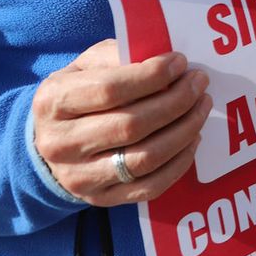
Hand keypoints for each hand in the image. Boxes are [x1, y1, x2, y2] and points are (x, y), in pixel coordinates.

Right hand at [31, 41, 209, 206]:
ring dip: (184, 130)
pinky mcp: (101, 199)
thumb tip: (164, 61)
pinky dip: (180, 162)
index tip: (180, 62)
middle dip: (176, 101)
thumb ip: (119, 57)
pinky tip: (193, 138)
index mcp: (53, 102)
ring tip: (202, 106)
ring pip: (145, 158)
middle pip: (131, 125)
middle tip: (199, 83)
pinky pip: (151, 186)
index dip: (151, 75)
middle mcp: (60, 144)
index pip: (109, 89)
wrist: (53, 141)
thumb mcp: (87, 66)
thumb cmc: (79, 94)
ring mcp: (80, 177)